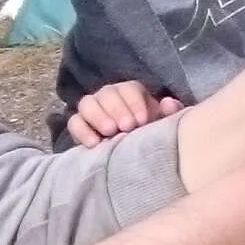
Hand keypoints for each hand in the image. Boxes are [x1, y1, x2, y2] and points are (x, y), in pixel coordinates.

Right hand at [65, 81, 183, 144]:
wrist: (134, 155)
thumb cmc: (151, 134)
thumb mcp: (163, 124)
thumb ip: (169, 114)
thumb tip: (169, 103)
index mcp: (132, 93)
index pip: (129, 89)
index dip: (134, 102)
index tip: (142, 120)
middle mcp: (109, 97)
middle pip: (107, 93)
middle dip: (117, 109)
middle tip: (127, 127)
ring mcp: (92, 110)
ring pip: (87, 103)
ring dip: (98, 116)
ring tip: (110, 132)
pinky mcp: (80, 126)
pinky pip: (74, 122)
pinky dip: (82, 131)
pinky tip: (94, 143)